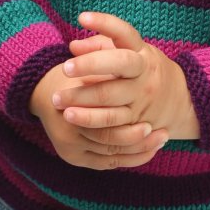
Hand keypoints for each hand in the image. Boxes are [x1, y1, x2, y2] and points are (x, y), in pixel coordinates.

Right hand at [29, 62, 168, 169]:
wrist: (46, 93)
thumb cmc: (73, 74)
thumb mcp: (88, 60)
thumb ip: (105, 51)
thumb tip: (130, 47)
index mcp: (72, 98)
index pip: (104, 108)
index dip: (129, 119)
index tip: (151, 122)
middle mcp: (69, 123)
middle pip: (108, 137)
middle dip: (137, 139)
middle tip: (163, 135)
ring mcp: (70, 143)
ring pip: (110, 151)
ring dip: (138, 148)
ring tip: (161, 141)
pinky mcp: (73, 157)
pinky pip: (106, 162)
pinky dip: (128, 158)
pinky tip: (149, 151)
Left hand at [51, 11, 199, 140]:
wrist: (178, 101)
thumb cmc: (143, 69)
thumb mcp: (131, 53)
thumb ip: (101, 46)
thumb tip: (73, 46)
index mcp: (142, 52)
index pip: (124, 33)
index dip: (105, 22)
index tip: (82, 17)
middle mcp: (144, 74)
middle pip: (118, 65)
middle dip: (89, 66)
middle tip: (64, 69)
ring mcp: (141, 99)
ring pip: (111, 99)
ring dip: (82, 100)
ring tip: (58, 99)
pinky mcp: (136, 123)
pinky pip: (112, 125)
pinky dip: (89, 122)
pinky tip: (71, 118)